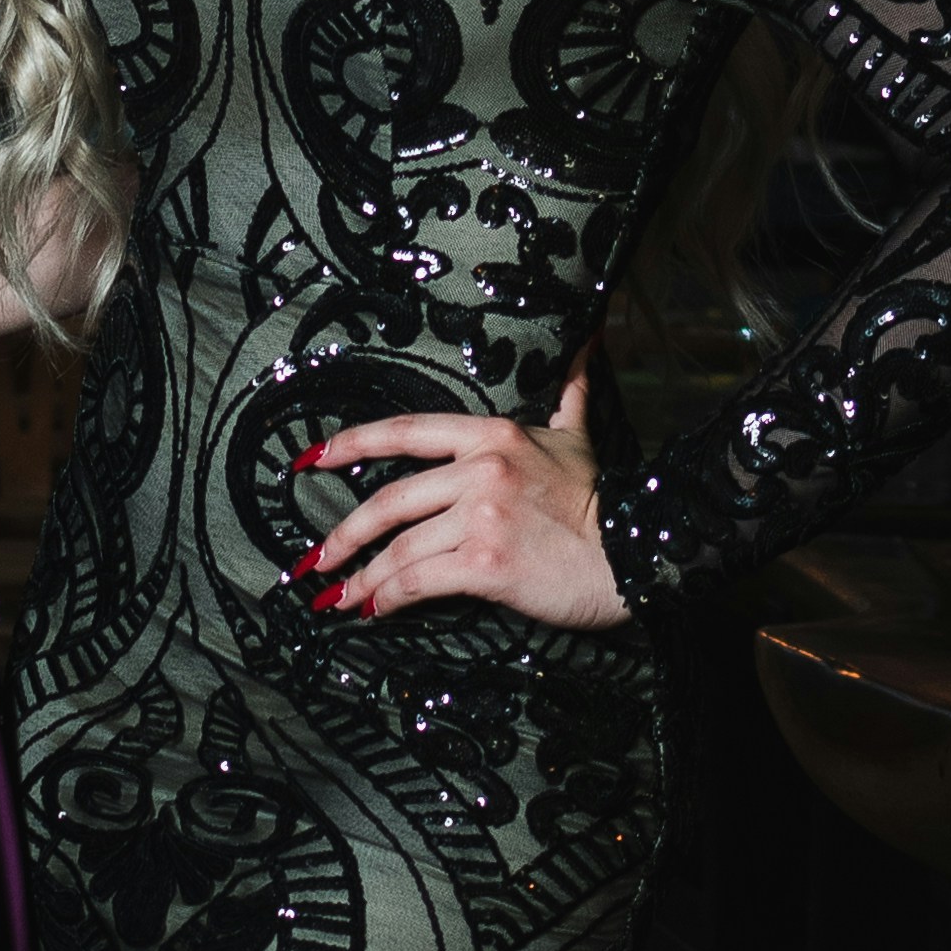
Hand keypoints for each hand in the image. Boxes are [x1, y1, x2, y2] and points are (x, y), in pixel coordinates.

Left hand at [289, 372, 622, 631]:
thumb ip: (570, 391)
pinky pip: (418, 581)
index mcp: (492, 434)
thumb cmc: (604, 501)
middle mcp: (480, 470)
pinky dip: (387, 598)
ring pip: (399, 548)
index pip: (405, 431)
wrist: (637, 555)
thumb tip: (587, 341)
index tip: (313, 459)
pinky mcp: (485, 564)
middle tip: (316, 559)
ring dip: (361, 577)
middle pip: (388, 500)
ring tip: (340, 596)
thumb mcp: (580, 435)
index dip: (351, 443)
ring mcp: (480, 518)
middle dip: (344, 534)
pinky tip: (372, 609)